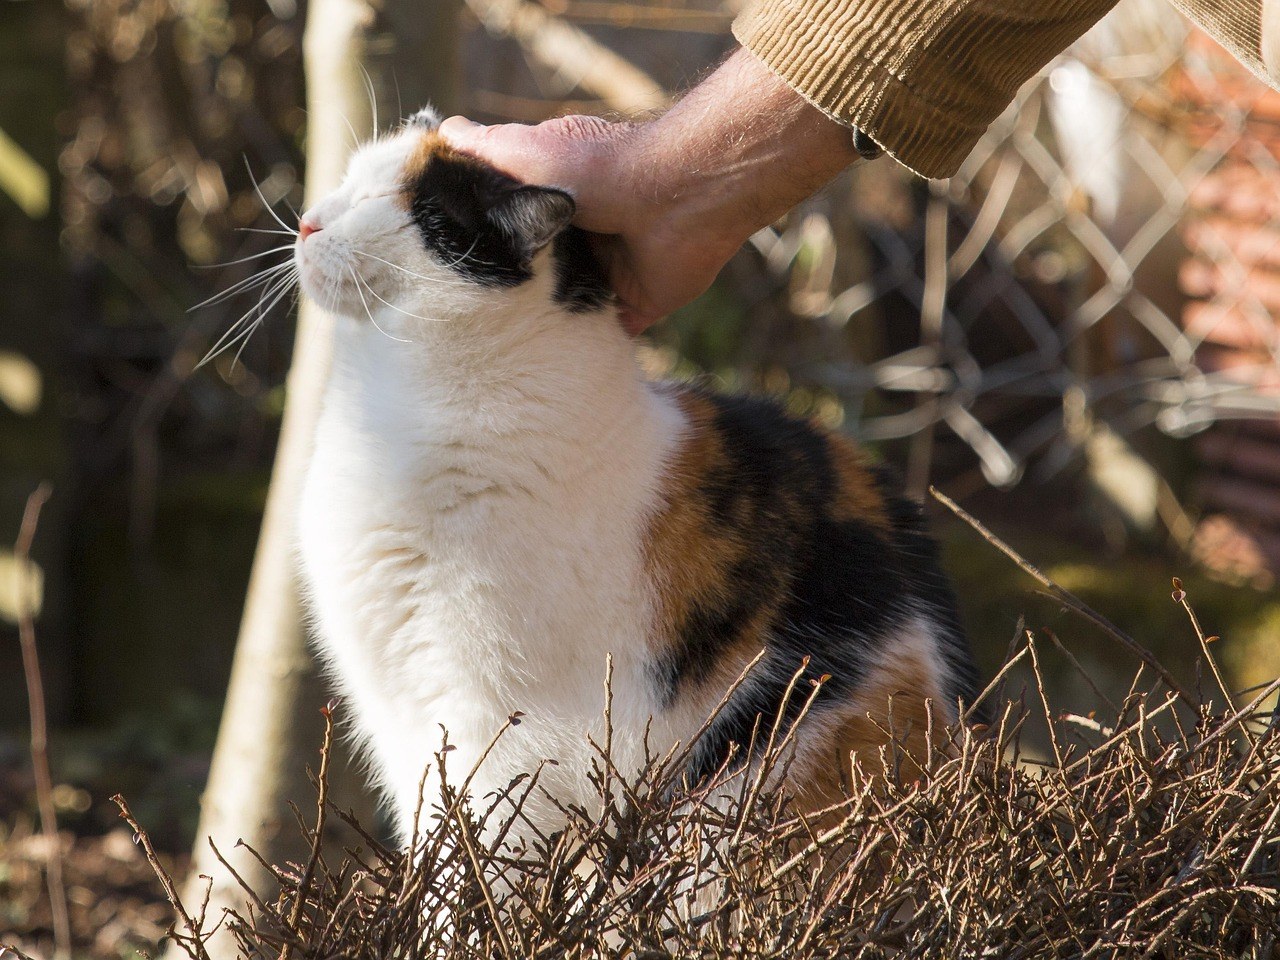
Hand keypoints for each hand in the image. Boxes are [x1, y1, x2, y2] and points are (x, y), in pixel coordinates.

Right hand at [440, 49, 859, 333]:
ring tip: (497, 354)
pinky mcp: (634, 306)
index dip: (484, 245)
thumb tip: (442, 132)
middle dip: (512, 294)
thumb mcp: (522, 150)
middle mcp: (581, 238)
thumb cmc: (594, 169)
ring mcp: (609, 274)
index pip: (511, 226)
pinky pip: (605, 336)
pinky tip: (548, 369)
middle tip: (466, 323)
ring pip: (566, 308)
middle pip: (537, 274)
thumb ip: (481, 147)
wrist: (670, 200)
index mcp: (554, 200)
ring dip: (543, 325)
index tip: (445, 271)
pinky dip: (584, 352)